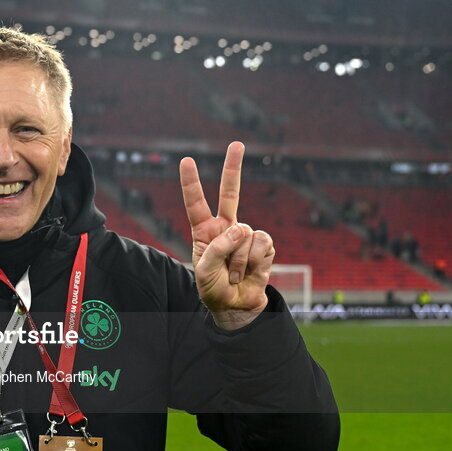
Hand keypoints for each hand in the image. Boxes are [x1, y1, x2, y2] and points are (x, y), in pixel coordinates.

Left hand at [179, 142, 273, 329]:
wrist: (236, 307)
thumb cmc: (213, 289)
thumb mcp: (204, 271)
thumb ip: (218, 248)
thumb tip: (243, 228)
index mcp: (204, 231)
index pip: (195, 203)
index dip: (191, 182)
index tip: (186, 160)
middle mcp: (226, 228)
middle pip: (230, 193)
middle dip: (233, 168)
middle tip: (237, 143)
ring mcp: (246, 235)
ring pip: (246, 234)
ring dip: (239, 260)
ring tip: (235, 273)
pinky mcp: (265, 246)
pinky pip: (262, 244)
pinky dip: (255, 261)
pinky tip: (251, 271)